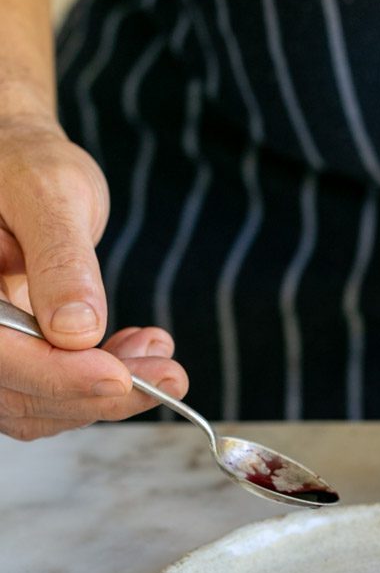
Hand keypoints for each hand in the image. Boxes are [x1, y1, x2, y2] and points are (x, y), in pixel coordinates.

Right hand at [0, 116, 187, 439]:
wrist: (22, 169)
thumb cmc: (26, 166)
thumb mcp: (50, 194)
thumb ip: (61, 261)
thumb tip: (76, 331)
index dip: (56, 375)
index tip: (119, 376)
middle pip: (18, 393)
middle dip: (100, 392)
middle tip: (170, 375)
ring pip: (39, 407)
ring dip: (110, 394)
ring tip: (161, 357)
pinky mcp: (14, 362)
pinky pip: (52, 397)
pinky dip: (103, 387)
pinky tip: (140, 355)